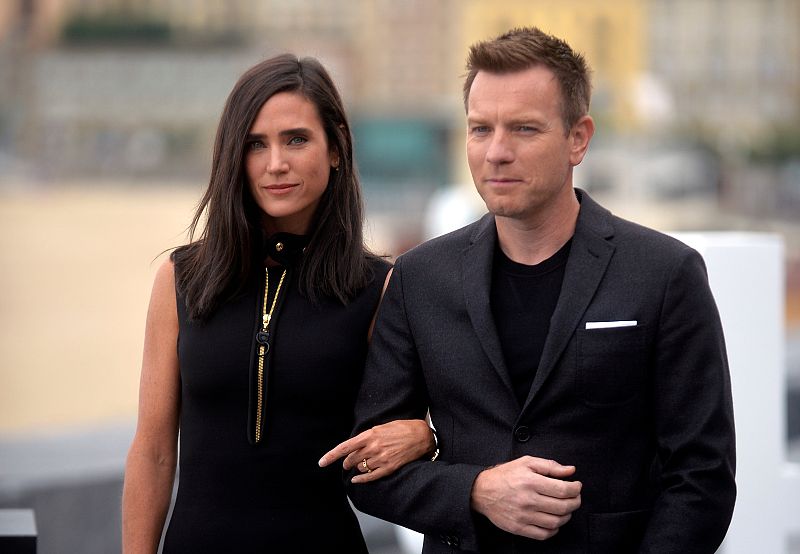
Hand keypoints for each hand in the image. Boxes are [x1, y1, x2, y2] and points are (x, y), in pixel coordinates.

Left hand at [318, 419, 434, 482]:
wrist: (421, 435)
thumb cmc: (402, 428)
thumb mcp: (382, 427)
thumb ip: (368, 436)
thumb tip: (356, 445)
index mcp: (370, 435)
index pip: (345, 447)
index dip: (331, 456)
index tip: (321, 463)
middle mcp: (373, 447)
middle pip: (351, 460)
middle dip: (347, 462)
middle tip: (347, 463)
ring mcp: (381, 459)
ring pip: (360, 468)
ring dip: (357, 468)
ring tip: (359, 466)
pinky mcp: (389, 467)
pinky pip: (370, 477)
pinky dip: (361, 480)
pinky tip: (356, 480)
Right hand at [470, 456, 580, 539]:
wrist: (482, 491)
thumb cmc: (504, 475)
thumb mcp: (526, 463)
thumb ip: (550, 466)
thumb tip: (570, 470)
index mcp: (530, 482)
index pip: (563, 490)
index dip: (575, 489)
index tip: (577, 486)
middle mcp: (528, 500)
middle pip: (563, 507)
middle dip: (575, 502)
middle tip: (575, 497)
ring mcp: (523, 516)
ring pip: (556, 522)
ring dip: (566, 516)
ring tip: (565, 508)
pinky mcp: (519, 528)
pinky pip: (543, 534)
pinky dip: (554, 529)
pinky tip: (554, 521)